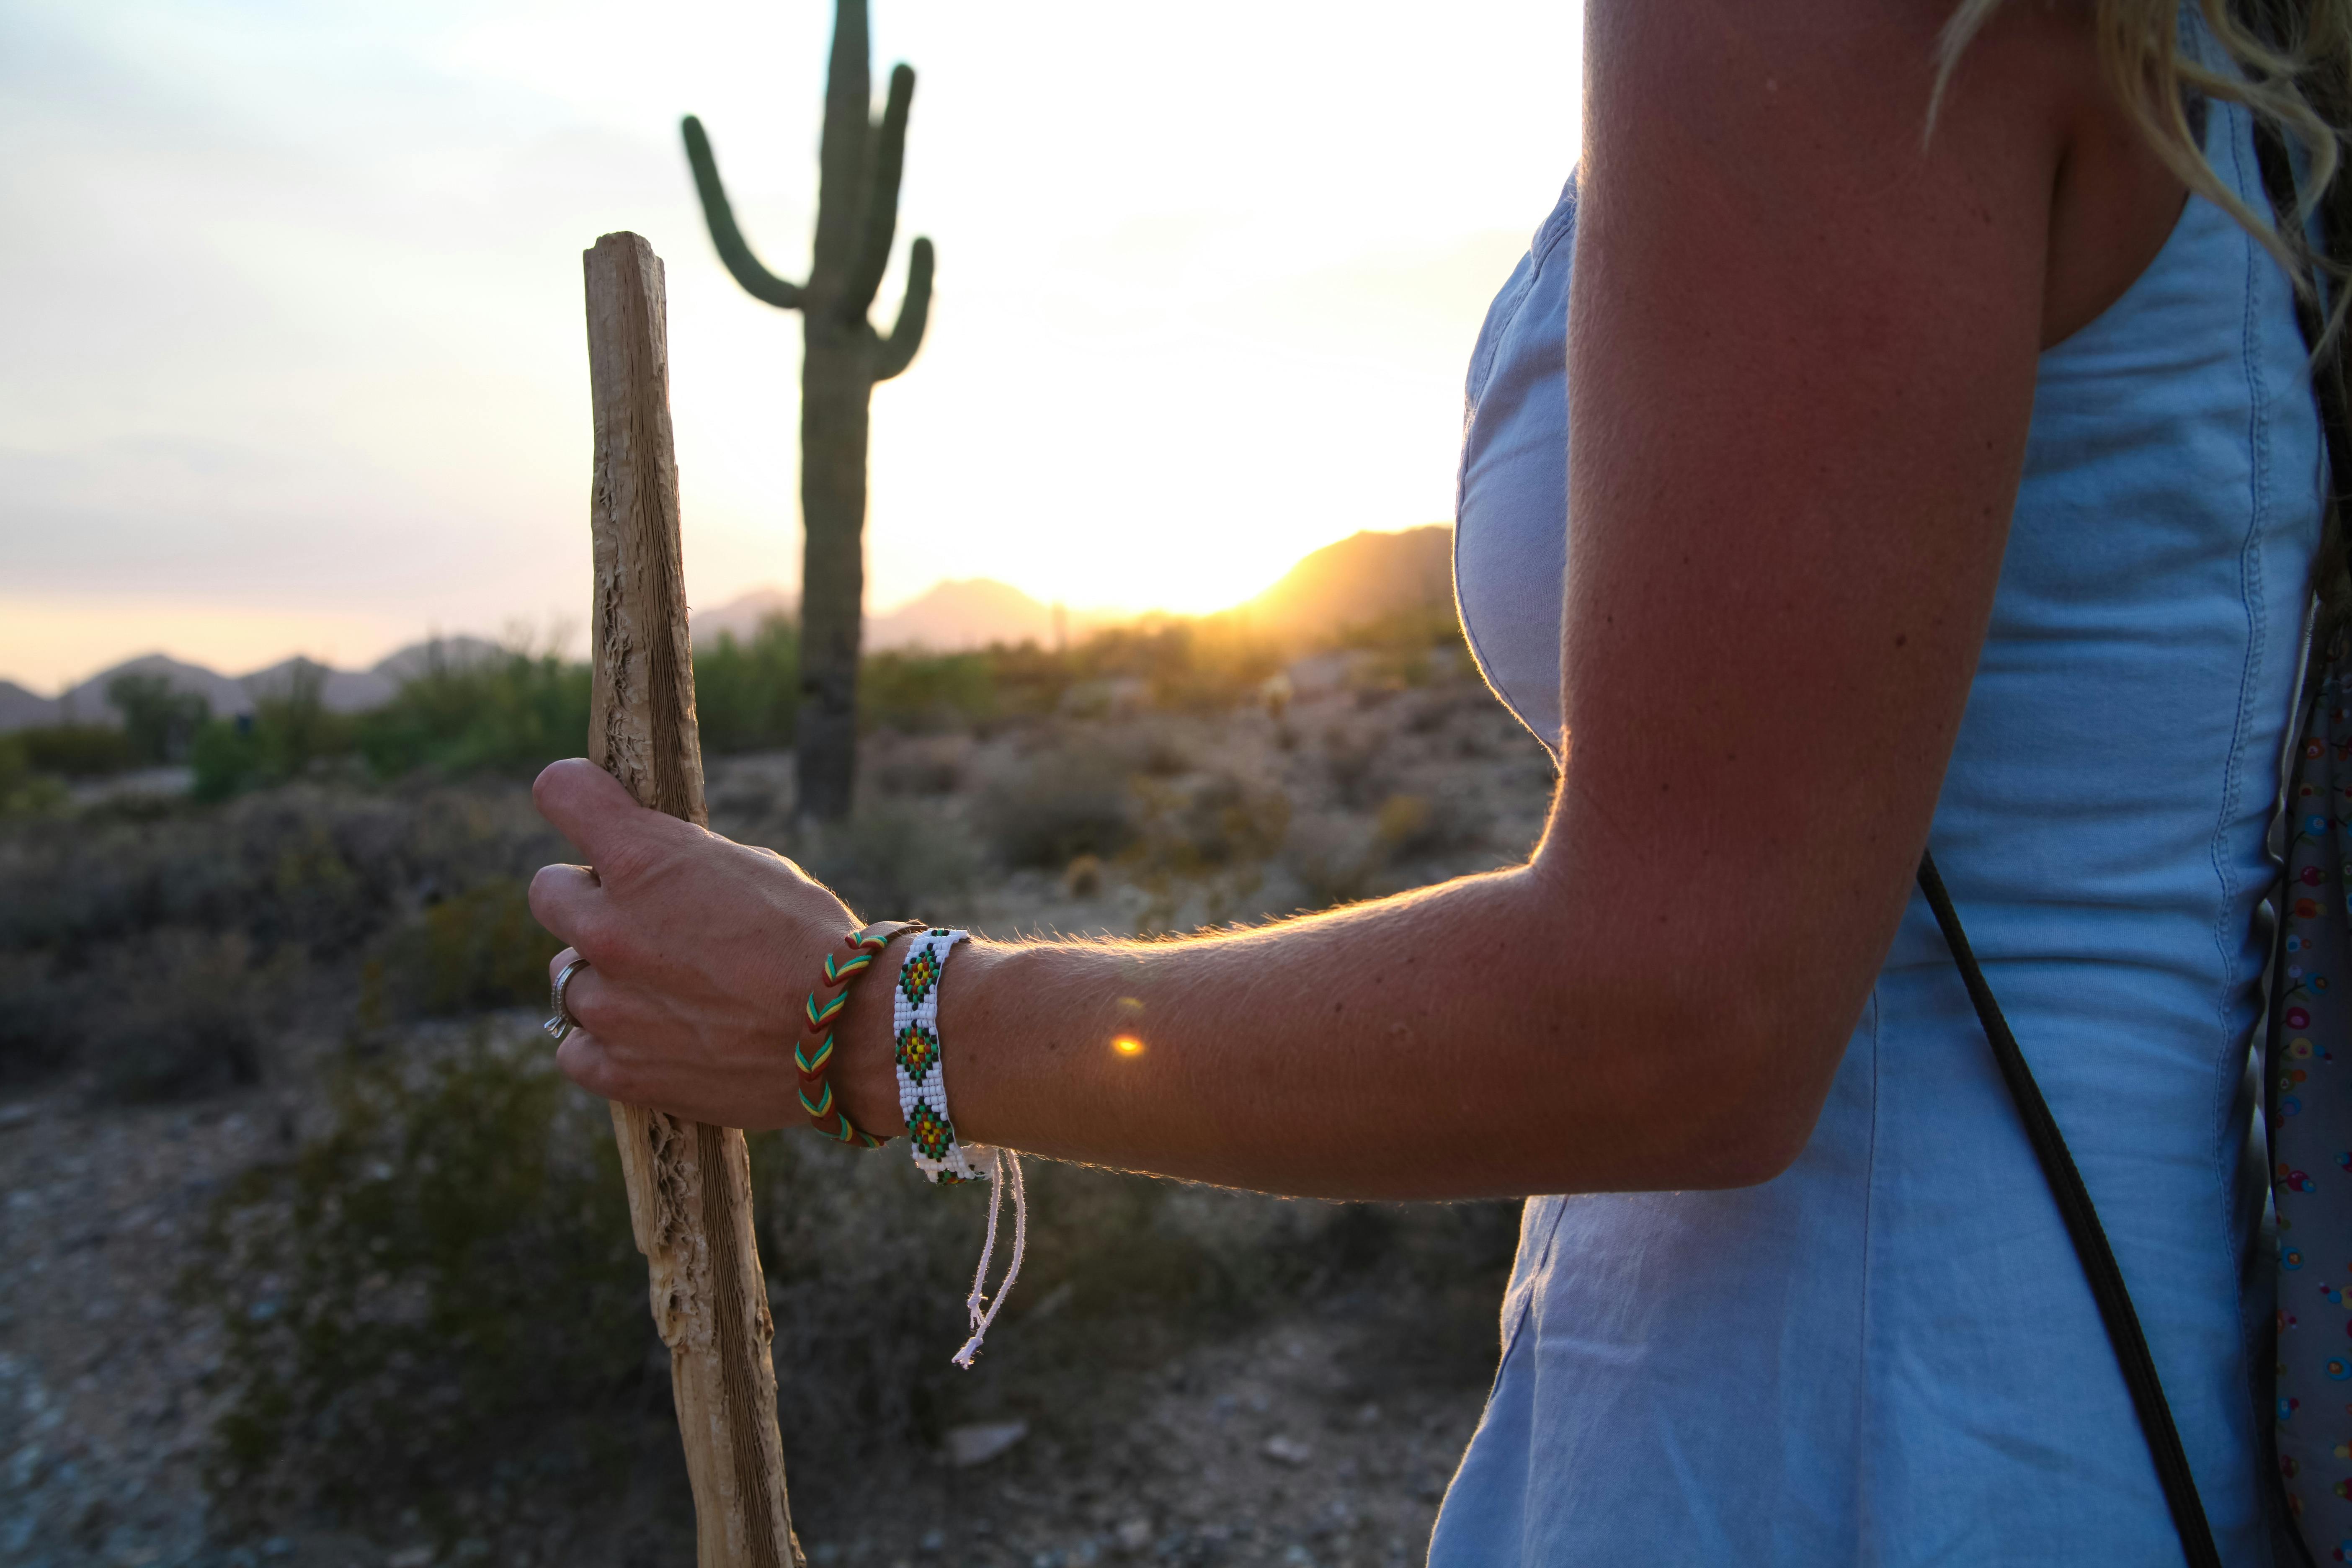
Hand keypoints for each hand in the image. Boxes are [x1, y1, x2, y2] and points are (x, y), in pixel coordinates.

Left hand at [526, 758, 901, 1132]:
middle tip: (641, 919)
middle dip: (589, 898)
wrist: (853, 1034)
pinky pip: (575, 1049)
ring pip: (564, 975)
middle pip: (549, 891)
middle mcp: (608, 927)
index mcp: (643, 860)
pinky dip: (605, 1044)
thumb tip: (647, 876)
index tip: (592, 810)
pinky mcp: (618, 1070)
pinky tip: (651, 1039)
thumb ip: (681, 866)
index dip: (575, 795)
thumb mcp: (752, 869)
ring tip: (665, 991)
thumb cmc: (814, 941)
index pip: (560, 791)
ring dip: (603, 976)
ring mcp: (607, 1004)